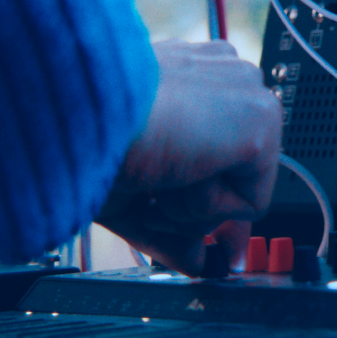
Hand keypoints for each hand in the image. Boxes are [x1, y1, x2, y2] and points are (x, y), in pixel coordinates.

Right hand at [95, 40, 280, 275]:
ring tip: (156, 170)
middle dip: (192, 209)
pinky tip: (177, 169)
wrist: (75, 115)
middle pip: (236, 175)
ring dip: (190, 206)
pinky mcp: (261, 118)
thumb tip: (197, 262)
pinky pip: (250, 204)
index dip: (208, 197)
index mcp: (190, 75)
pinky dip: (206, 208)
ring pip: (241, 191)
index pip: (224, 145)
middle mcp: (223, 75)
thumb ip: (169, 226)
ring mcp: (246, 92)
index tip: (202, 237)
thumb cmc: (79, 137)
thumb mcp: (127, 192)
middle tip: (151, 194)